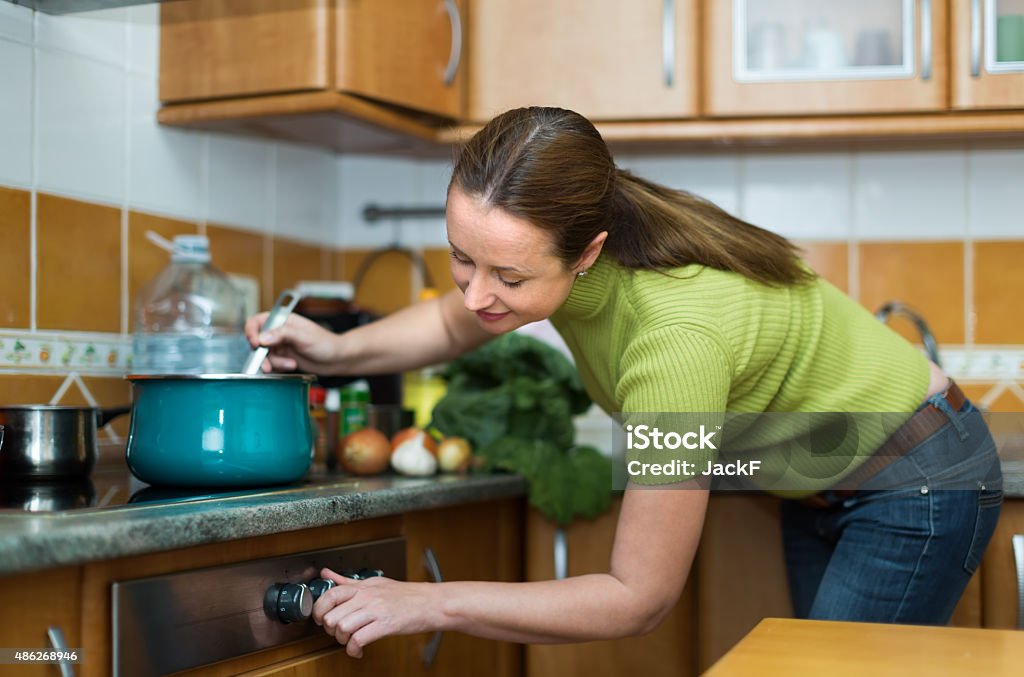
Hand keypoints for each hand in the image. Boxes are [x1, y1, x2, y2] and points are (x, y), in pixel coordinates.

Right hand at [243, 313, 340, 373]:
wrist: (337, 360)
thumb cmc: (326, 343)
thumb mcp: (305, 337)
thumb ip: (283, 335)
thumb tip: (262, 337)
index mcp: (283, 320)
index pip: (258, 321)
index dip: (252, 331)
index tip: (255, 343)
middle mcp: (279, 332)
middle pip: (257, 341)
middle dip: (261, 354)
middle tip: (267, 364)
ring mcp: (280, 345)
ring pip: (264, 355)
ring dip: (274, 362)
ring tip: (290, 364)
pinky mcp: (283, 358)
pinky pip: (271, 363)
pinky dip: (278, 367)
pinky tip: (291, 366)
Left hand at [312, 567, 443, 658]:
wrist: (430, 602)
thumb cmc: (405, 595)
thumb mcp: (374, 583)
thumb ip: (347, 581)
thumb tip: (327, 574)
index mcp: (362, 587)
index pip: (330, 594)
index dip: (319, 610)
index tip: (321, 618)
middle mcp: (367, 597)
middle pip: (332, 616)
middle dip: (330, 630)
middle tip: (338, 633)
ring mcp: (376, 610)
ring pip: (342, 628)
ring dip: (342, 641)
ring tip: (349, 641)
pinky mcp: (385, 625)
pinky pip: (358, 640)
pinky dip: (354, 650)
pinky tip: (358, 650)